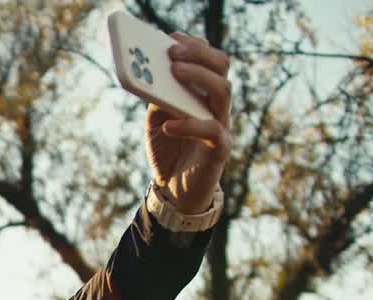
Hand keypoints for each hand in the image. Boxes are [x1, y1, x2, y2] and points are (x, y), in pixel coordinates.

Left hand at [146, 33, 232, 213]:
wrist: (175, 190)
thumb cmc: (168, 150)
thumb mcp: (156, 119)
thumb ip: (157, 98)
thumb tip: (149, 74)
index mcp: (203, 93)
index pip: (208, 60)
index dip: (193, 45)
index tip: (171, 36)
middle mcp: (216, 105)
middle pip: (220, 67)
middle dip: (198, 54)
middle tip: (173, 52)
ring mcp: (221, 125)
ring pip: (223, 91)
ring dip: (198, 77)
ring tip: (174, 72)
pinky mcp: (220, 149)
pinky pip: (212, 131)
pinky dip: (189, 125)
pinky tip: (169, 125)